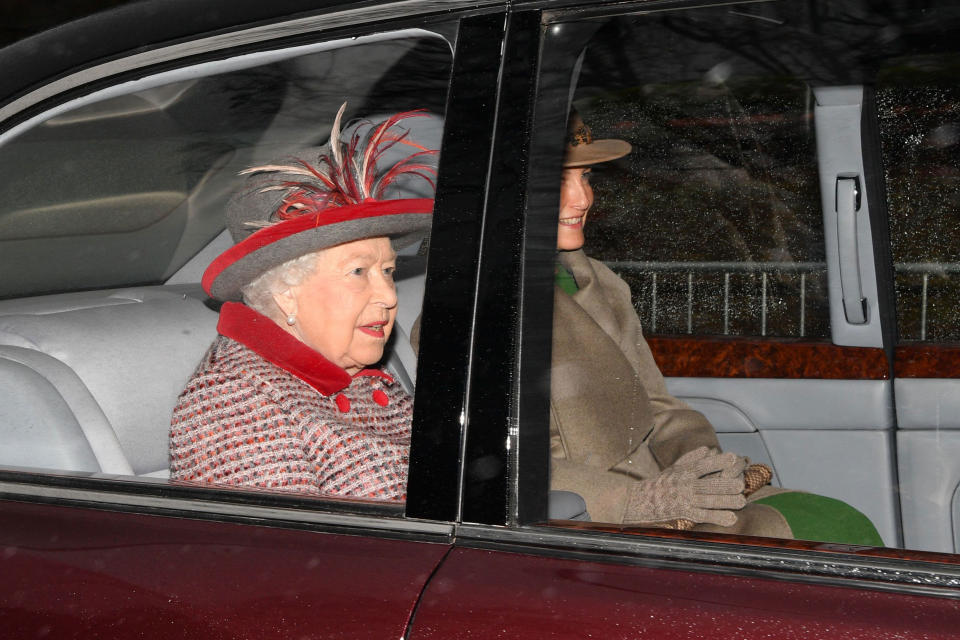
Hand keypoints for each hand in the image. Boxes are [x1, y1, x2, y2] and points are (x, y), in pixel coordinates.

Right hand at [623, 446, 746, 526]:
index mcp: (685, 471)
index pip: (703, 465)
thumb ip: (692, 458)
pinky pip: (702, 516)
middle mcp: (685, 485)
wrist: (642, 500)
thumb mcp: (675, 467)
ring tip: (741, 502)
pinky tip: (731, 519)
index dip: (718, 461)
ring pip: (707, 501)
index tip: (733, 458)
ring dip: (725, 502)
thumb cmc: (662, 482)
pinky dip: (717, 517)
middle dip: (724, 485)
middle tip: (740, 485)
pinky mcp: (684, 514)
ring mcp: (685, 500)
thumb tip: (709, 449)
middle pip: (707, 484)